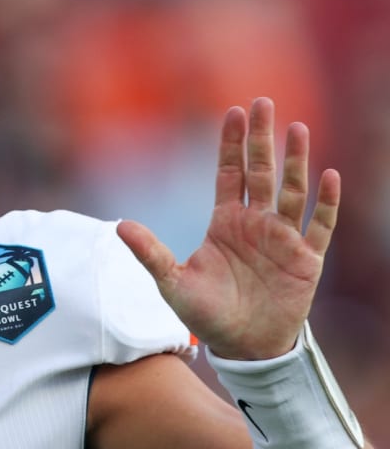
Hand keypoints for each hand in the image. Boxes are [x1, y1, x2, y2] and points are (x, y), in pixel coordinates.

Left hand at [116, 97, 338, 359]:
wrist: (242, 346)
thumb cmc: (205, 315)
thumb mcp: (172, 283)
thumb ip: (150, 253)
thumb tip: (120, 225)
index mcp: (226, 223)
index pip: (230, 174)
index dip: (231, 144)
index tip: (232, 112)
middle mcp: (256, 224)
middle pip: (261, 172)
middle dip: (262, 138)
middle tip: (263, 102)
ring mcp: (283, 238)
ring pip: (292, 191)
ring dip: (295, 161)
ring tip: (296, 128)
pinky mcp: (307, 259)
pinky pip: (320, 226)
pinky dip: (326, 203)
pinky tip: (328, 176)